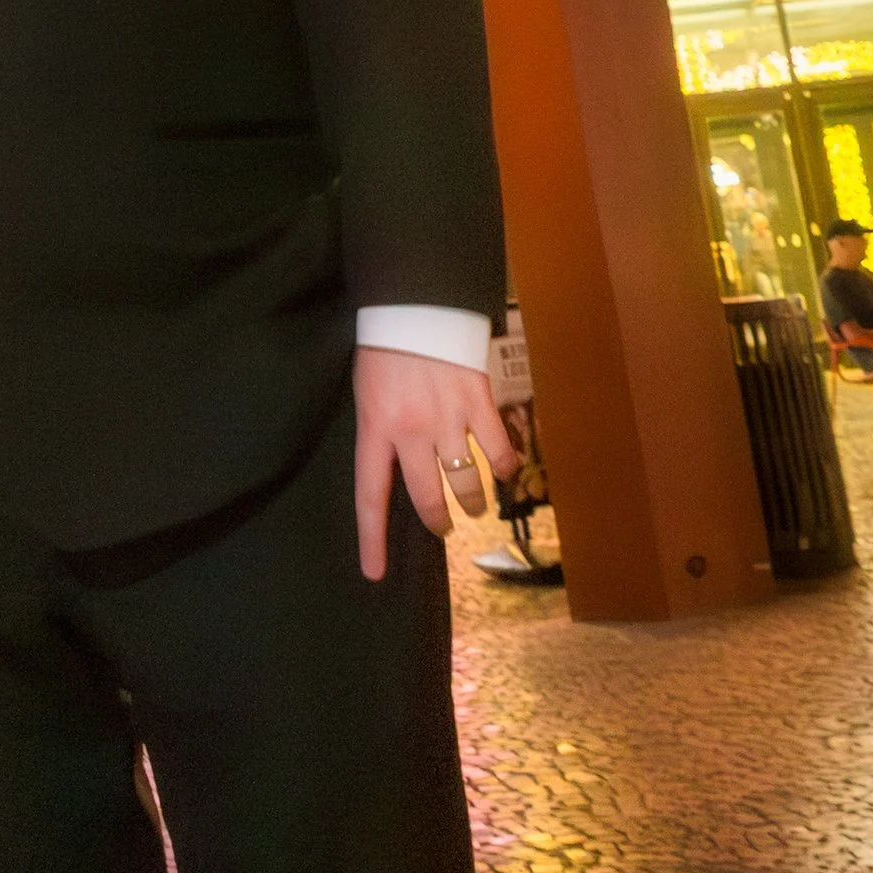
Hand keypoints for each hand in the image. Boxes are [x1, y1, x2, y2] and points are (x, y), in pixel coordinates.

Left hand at [353, 348, 516, 583]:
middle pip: (428, 498)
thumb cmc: (384, 344)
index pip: (371, 495)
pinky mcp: (478, 402)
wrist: (415, 300)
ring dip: (473, 501)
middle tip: (443, 528)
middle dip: (437, 522)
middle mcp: (411, 431)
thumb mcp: (366, 390)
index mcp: (375, 427)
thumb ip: (379, 427)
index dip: (373, 539)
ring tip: (474, 506)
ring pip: (466, 481)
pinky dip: (504, 465)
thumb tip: (394, 461)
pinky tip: (505, 470)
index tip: (375, 572)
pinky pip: (497, 449)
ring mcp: (448, 419)